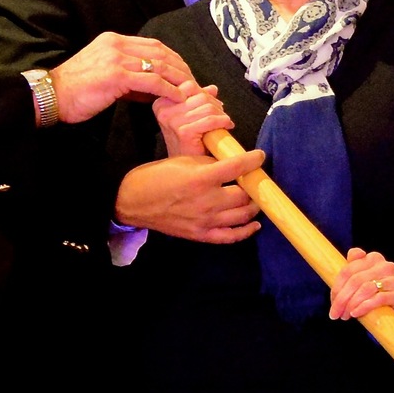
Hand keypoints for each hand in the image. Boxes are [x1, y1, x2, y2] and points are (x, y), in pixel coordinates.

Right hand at [49, 32, 193, 122]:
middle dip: (181, 67)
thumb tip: (154, 89)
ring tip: (191, 91)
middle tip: (194, 83)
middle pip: (160, 52)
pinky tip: (178, 97)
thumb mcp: (105, 76)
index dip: (173, 58)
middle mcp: (117, 45)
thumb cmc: (77, 91)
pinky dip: (169, 89)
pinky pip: (151, 80)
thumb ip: (130, 78)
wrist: (53, 96)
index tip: (185, 72)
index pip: (153, 45)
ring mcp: (116, 58)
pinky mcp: (116, 75)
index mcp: (113, 41)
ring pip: (159, 65)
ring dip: (179, 79)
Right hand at [114, 149, 266, 243]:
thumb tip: (232, 165)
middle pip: (244, 195)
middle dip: (254, 185)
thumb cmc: (157, 176)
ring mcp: (205, 221)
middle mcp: (207, 201)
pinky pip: (231, 236)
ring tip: (255, 198)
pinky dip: (246, 231)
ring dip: (254, 206)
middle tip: (256, 179)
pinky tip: (255, 224)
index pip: (237, 168)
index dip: (253, 160)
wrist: (133, 201)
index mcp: (201, 179)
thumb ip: (210, 163)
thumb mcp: (183, 161)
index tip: (259, 156)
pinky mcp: (202, 235)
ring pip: (243, 215)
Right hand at [153, 82, 231, 159]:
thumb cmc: (188, 144)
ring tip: (223, 123)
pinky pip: (210, 120)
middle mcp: (164, 110)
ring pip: (207, 106)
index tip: (212, 105)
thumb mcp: (191, 116)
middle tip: (221, 116)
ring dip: (221, 114)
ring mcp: (172, 120)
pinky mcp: (184, 131)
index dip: (205, 94)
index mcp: (161, 102)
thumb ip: (199, 100)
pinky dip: (223, 122)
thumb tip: (212, 88)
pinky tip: (226, 127)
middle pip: (200, 95)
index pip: (189, 85)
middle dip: (215, 105)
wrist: (186, 170)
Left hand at [328, 249, 393, 321]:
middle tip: (335, 313)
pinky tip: (356, 313)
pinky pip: (379, 298)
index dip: (337, 286)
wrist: (391, 313)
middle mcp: (386, 265)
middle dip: (342, 298)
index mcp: (373, 258)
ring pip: (366, 288)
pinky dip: (364, 307)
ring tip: (345, 315)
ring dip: (352, 303)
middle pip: (356, 280)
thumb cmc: (370, 296)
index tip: (332, 300)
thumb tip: (352, 253)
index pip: (349, 269)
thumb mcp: (358, 281)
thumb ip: (351, 267)